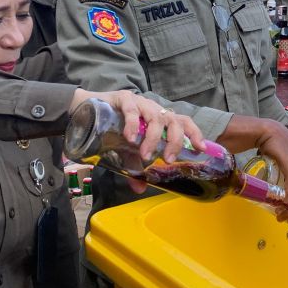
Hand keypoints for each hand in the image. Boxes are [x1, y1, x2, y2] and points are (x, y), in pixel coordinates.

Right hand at [68, 90, 203, 191]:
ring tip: (145, 155)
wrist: (87, 109)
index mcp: (159, 119)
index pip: (183, 121)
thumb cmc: (113, 128)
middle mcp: (153, 109)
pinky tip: (130, 138)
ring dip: (154, 137)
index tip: (200, 148)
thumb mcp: (126, 151)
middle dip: (175, 141)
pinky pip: (133, 109)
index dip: (194, 133)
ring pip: (156, 116)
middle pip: (173, 120)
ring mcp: (140, 102)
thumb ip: (134, 167)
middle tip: (168, 159)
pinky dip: (134, 124)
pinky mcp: (124, 98)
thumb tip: (140, 189)